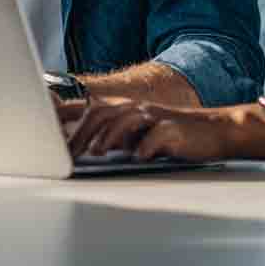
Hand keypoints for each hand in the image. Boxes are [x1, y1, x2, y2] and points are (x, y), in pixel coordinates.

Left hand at [62, 97, 246, 162]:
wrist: (215, 131)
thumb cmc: (173, 136)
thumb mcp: (141, 135)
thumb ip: (116, 137)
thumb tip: (86, 148)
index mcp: (128, 109)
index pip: (92, 110)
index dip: (69, 121)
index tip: (50, 140)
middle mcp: (139, 108)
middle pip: (103, 112)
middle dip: (83, 132)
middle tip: (68, 155)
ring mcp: (157, 117)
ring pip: (127, 119)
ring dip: (110, 135)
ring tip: (97, 151)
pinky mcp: (174, 130)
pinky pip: (157, 136)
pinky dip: (145, 146)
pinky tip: (138, 157)